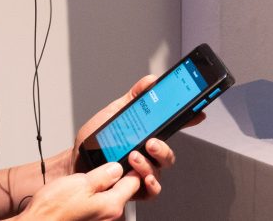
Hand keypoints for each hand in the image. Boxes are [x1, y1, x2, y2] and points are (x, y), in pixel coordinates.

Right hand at [18, 162, 138, 219]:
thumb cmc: (53, 210)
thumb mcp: (80, 183)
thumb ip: (103, 175)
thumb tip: (117, 168)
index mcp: (111, 205)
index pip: (134, 182)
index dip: (133, 166)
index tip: (129, 155)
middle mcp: (110, 216)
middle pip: (124, 189)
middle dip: (120, 173)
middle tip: (111, 160)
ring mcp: (100, 219)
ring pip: (111, 195)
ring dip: (107, 182)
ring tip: (95, 171)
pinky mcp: (90, 219)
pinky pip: (100, 202)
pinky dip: (97, 191)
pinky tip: (86, 184)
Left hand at [72, 76, 205, 198]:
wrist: (75, 162)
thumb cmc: (94, 140)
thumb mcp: (114, 113)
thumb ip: (133, 98)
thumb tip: (150, 81)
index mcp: (147, 134)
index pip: (171, 127)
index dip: (188, 121)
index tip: (198, 113)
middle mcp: (147, 155)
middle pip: (168, 154)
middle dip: (164, 148)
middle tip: (151, 142)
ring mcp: (142, 172)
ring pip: (160, 171)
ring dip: (149, 164)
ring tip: (134, 156)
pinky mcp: (134, 189)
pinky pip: (151, 190)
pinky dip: (148, 184)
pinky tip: (137, 176)